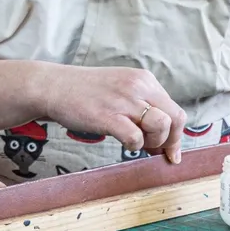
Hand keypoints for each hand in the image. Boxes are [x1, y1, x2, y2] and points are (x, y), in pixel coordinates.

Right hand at [34, 64, 186, 162]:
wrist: (53, 86)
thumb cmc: (86, 93)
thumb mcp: (121, 90)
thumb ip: (143, 107)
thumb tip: (163, 140)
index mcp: (144, 80)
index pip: (175, 110)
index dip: (176, 135)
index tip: (168, 150)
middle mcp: (138, 87)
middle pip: (175, 118)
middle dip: (169, 141)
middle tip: (153, 150)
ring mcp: (123, 101)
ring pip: (160, 126)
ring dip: (153, 142)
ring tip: (136, 143)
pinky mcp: (108, 116)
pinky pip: (135, 137)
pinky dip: (134, 146)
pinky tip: (122, 143)